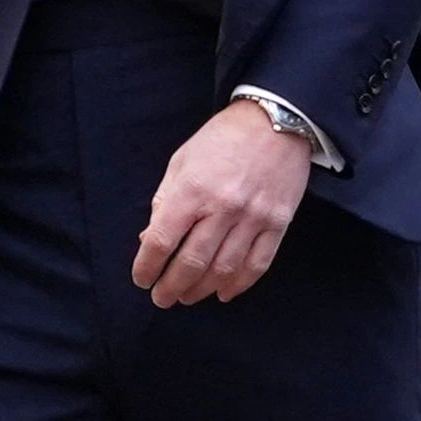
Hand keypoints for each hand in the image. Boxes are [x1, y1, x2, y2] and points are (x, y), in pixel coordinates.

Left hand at [132, 100, 312, 308]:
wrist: (274, 121)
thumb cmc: (220, 140)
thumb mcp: (181, 162)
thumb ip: (164, 201)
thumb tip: (150, 240)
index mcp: (192, 190)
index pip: (163, 241)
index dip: (148, 266)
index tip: (142, 279)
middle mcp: (222, 208)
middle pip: (192, 263)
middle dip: (172, 286)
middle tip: (161, 299)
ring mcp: (253, 218)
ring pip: (224, 269)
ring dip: (201, 290)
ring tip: (187, 297)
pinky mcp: (278, 223)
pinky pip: (257, 264)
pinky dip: (239, 284)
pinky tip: (224, 293)